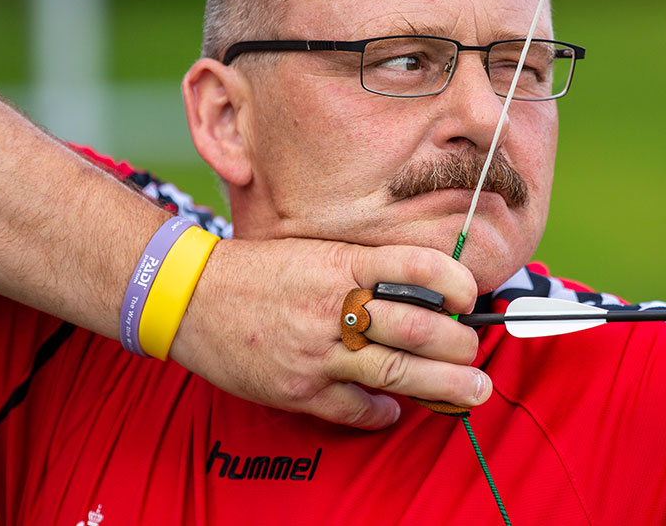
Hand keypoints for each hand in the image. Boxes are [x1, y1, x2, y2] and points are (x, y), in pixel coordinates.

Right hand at [168, 237, 490, 429]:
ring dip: (442, 386)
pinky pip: (353, 408)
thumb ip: (366, 269)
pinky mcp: (297, 388)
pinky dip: (382, 412)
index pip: (416, 267)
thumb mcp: (318, 252)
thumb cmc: (261, 271)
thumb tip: (425, 291)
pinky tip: (396, 411)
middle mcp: (333, 305)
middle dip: (458, 344)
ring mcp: (315, 351)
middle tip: (475, 352)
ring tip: (471, 391)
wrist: (190, 296)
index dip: (455, 281)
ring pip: (395, 372)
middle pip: (416, 327)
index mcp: (342, 263)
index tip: (471, 295)